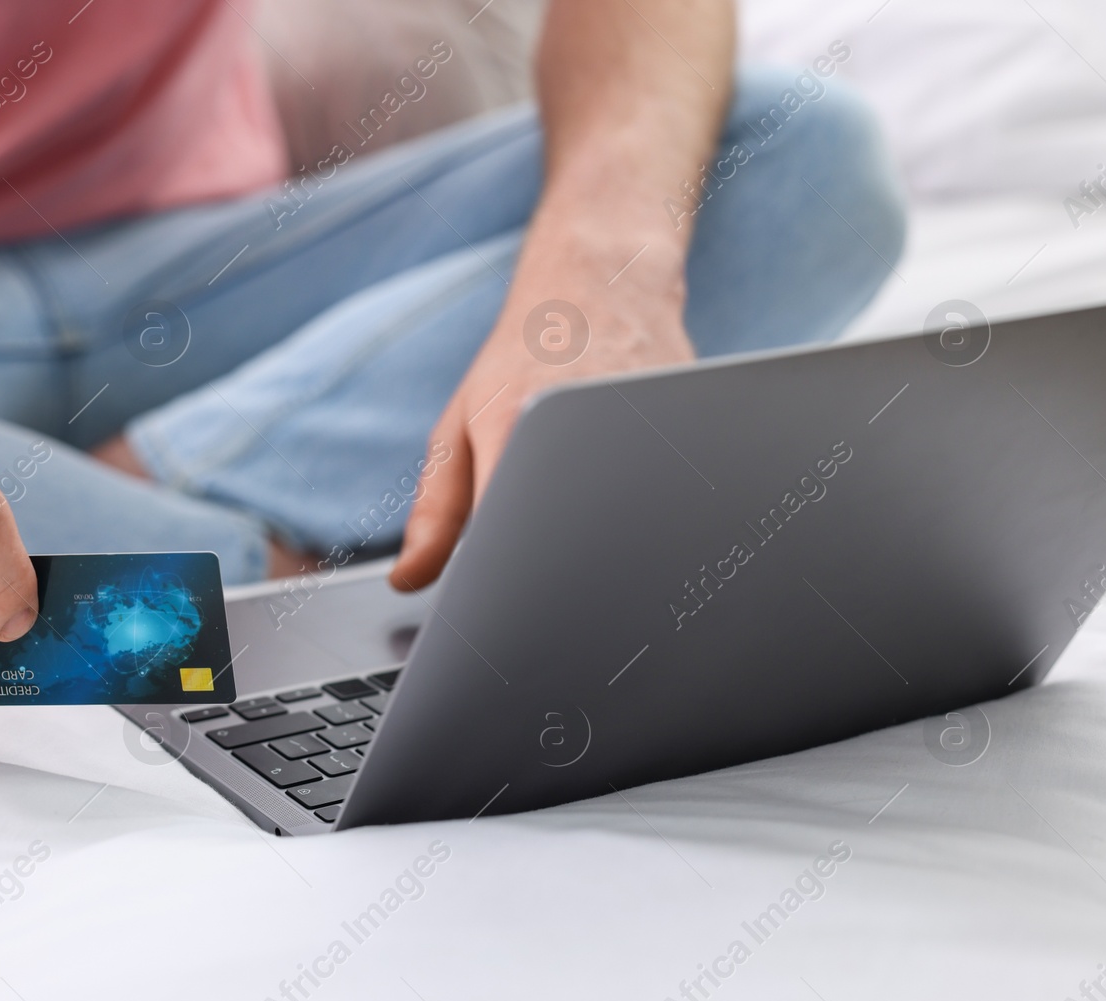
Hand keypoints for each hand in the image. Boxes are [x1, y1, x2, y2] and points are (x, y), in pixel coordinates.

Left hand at [390, 257, 694, 590]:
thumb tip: (410, 578)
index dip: (515, 591)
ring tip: (606, 506)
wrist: (604, 279)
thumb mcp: (461, 426)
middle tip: (566, 584)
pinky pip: (678, 496)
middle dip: (572, 575)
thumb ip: (436, 508)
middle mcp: (586, 430)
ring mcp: (649, 427)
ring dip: (622, 538)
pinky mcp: (695, 425)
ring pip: (639, 525)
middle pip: (583, 543)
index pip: (513, 542)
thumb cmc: (524, 356)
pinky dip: (661, 507)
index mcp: (516, 431)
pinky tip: (647, 483)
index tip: (515, 617)